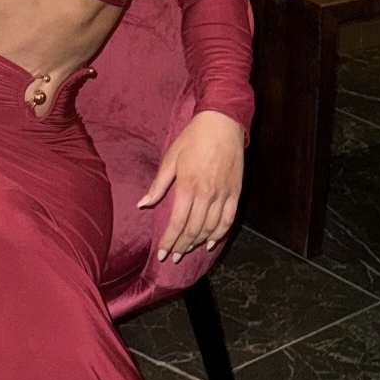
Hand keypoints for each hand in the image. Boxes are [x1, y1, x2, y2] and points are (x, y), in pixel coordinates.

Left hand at [137, 111, 244, 261]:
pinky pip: (228, 219)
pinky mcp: (235, 192)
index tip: (162, 254)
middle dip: (182, 246)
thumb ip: (158, 184)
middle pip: (193, 229)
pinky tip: (211, 243)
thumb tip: (143, 204)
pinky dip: (220, 234)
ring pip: (211, 228)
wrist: (223, 122)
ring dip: (198, 242)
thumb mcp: (171, 157)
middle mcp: (207, 193)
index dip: (169, 241)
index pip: (177, 222)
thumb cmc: (193, 137)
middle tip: (173, 256)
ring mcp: (223, 194)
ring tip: (187, 251)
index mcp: (189, 186)